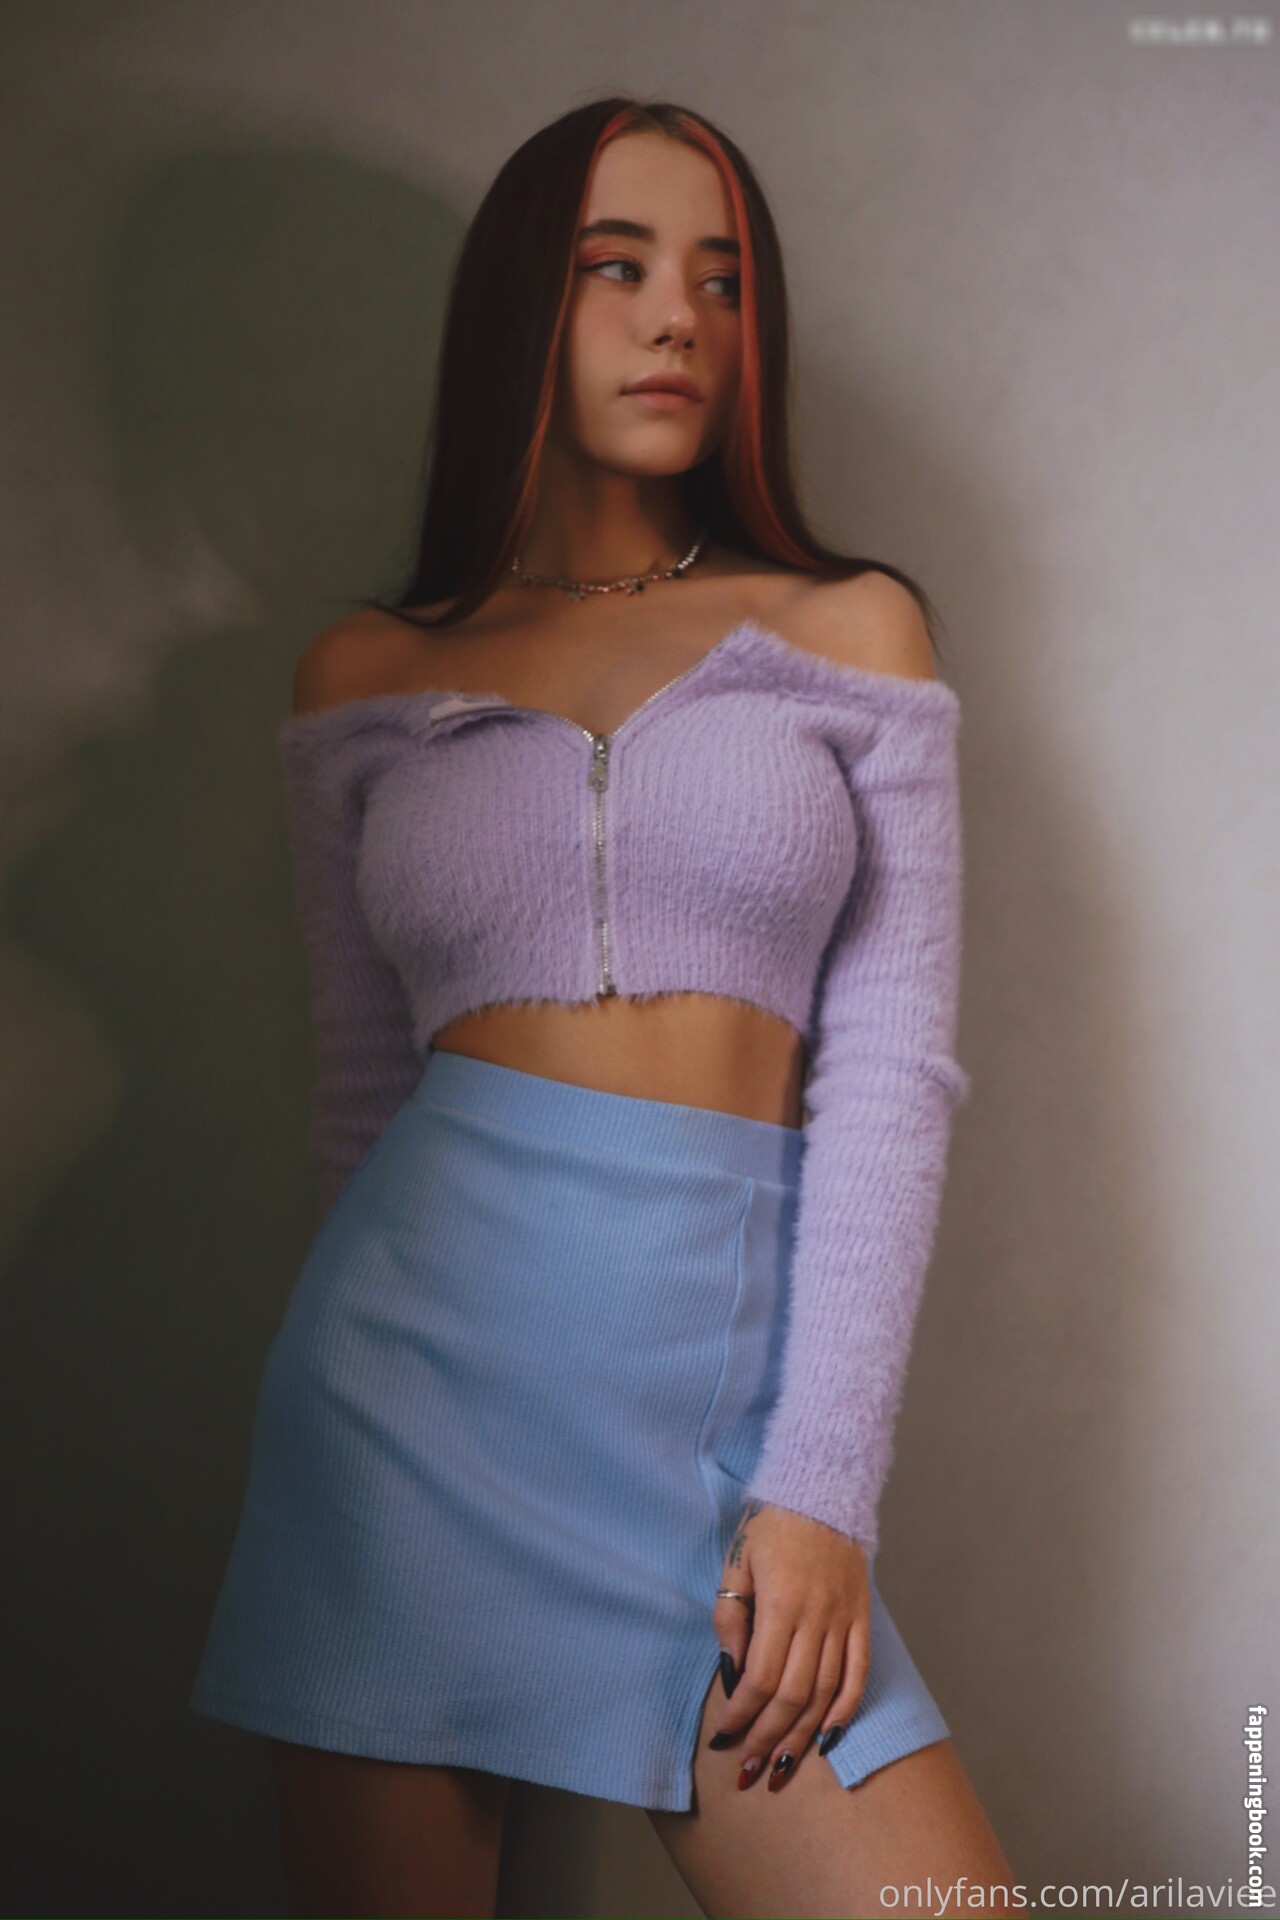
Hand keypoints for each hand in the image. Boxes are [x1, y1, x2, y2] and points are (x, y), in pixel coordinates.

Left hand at [710, 1498, 870, 1790]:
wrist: (823, 1489)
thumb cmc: (771, 1525)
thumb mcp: (737, 1561)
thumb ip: (731, 1615)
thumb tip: (732, 1671)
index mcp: (779, 1604)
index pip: (759, 1678)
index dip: (740, 1716)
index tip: (724, 1740)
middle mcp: (815, 1618)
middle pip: (792, 1695)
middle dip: (768, 1738)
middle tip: (750, 1770)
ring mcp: (843, 1620)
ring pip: (825, 1692)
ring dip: (803, 1734)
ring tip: (783, 1765)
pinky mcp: (862, 1618)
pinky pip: (859, 1672)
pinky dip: (846, 1707)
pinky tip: (829, 1734)